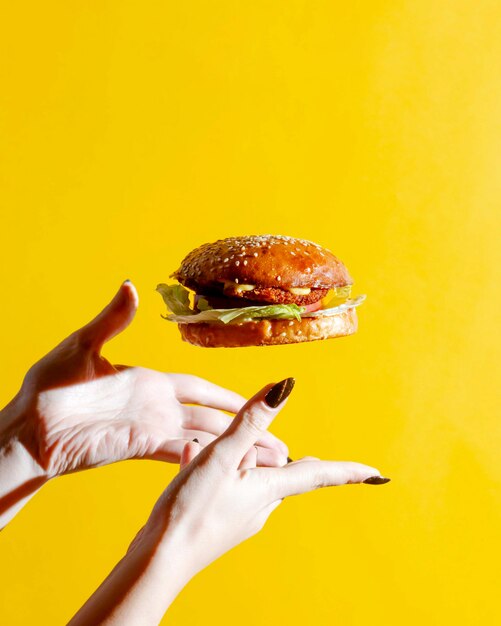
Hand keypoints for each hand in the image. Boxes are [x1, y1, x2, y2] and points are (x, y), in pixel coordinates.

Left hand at [0, 282, 286, 526]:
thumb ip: (113, 320)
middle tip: (278, 437)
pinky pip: (180, 454)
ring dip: (233, 448)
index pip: (200, 388)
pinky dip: (205, 458)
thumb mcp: (84, 346)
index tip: (260, 398)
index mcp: (149, 382)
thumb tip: (131, 285)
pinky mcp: (140, 448)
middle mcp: (156, 407)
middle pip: (212, 417)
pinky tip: (232, 463)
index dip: (228, 394)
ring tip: (266, 460)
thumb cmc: (49, 386)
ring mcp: (151, 430)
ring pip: (203, 440)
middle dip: (244, 426)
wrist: (29, 428)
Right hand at [69, 378, 387, 625]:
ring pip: (252, 480)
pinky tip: (192, 459)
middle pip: (285, 476)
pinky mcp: (217, 522)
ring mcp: (239, 517)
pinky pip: (226, 488)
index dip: (349, 471)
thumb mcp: (221, 457)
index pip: (319, 475)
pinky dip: (217, 471)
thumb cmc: (190, 510)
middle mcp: (260, 506)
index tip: (377, 474)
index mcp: (268, 489)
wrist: (158, 560)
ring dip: (246, 462)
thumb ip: (251, 421)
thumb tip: (284, 387)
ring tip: (231, 449)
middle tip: (318, 462)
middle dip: (296, 465)